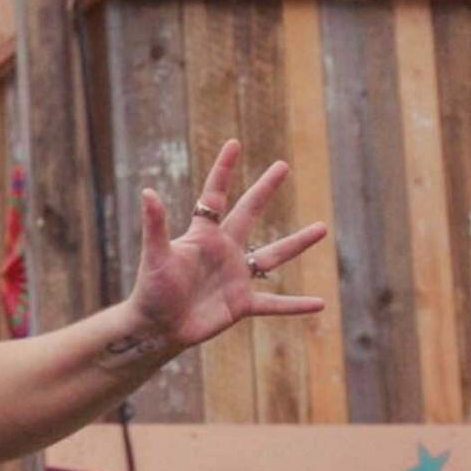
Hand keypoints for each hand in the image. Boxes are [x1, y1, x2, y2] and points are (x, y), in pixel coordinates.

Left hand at [123, 140, 328, 357]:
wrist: (157, 327)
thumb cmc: (151, 290)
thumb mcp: (155, 256)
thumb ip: (155, 226)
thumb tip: (147, 191)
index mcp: (203, 235)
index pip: (215, 195)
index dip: (224, 170)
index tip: (234, 143)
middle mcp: (224, 250)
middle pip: (249, 212)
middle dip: (265, 189)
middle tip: (282, 166)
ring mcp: (236, 276)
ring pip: (274, 256)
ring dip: (297, 242)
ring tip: (323, 227)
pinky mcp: (242, 304)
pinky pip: (275, 303)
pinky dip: (295, 304)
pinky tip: (320, 304)